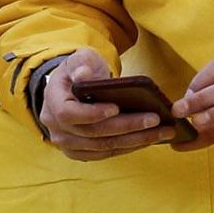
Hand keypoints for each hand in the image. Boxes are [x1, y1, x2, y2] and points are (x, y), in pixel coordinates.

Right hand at [35, 46, 174, 160]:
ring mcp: (66, 143)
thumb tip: (84, 75)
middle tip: (155, 120)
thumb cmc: (80, 71)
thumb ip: (81, 64)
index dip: (92, 114)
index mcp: (52, 101)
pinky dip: (128, 147)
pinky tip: (149, 139)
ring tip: (161, 131)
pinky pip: (105, 153)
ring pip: (102, 147)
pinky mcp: (80, 152)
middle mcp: (55, 127)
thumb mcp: (79, 59)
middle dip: (126, 127)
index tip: (117, 107)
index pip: (69, 113)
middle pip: (92, 133)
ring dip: (134, 141)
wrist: (73, 88)